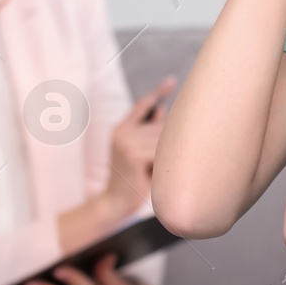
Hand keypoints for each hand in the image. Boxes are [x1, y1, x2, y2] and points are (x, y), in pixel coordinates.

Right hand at [103, 77, 174, 214]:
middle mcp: (122, 132)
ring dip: (162, 158)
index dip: (158, 92)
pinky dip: (160, 166)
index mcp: (121, 128)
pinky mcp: (133, 156)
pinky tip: (148, 176)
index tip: (171, 81)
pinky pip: (161, 154)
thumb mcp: (138, 152)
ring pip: (163, 141)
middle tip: (149, 167)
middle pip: (160, 127)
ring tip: (148, 172)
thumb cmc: (132, 179)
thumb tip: (163, 110)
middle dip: (164, 146)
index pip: (142, 105)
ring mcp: (127, 143)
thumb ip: (148, 132)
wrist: (114, 204)